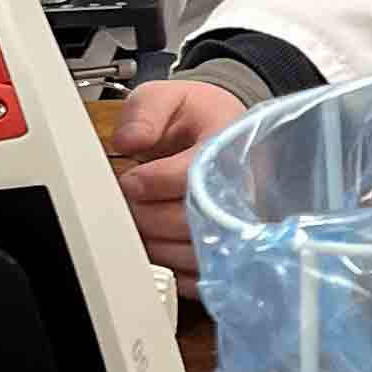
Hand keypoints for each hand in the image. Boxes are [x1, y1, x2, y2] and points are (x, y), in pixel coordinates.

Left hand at [109, 77, 249, 288]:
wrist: (227, 129)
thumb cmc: (197, 117)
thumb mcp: (168, 96)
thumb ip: (144, 111)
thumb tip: (128, 142)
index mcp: (229, 144)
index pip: (195, 174)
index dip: (155, 182)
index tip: (131, 179)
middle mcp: (243, 187)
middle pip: (195, 220)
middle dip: (149, 217)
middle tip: (129, 205)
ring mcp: (242, 222)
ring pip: (198, 254)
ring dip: (157, 246)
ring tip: (142, 226)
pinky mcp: (236, 249)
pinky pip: (205, 275)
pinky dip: (175, 271)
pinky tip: (161, 250)